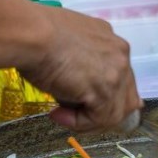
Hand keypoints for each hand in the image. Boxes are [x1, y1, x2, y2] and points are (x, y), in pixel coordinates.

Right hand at [17, 8, 142, 133]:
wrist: (31, 34)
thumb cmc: (37, 34)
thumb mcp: (66, 43)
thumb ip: (80, 58)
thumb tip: (77, 80)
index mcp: (111, 41)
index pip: (120, 75)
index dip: (101, 92)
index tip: (77, 99)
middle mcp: (121, 55)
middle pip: (125, 95)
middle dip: (101, 109)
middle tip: (74, 114)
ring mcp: (116, 73)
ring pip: (114, 112)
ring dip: (87, 119)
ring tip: (60, 113)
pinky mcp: (105, 91)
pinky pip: (99, 119)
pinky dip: (77, 123)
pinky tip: (57, 114)